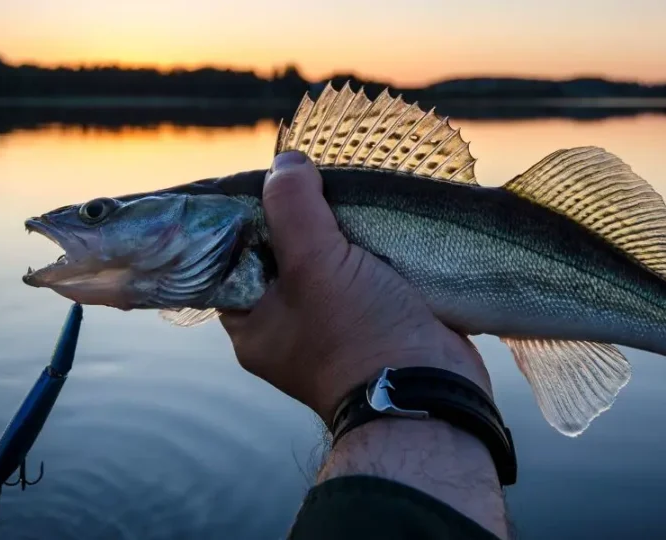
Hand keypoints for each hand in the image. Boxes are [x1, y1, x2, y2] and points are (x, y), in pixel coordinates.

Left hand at [219, 150, 491, 424]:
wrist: (431, 391)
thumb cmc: (358, 332)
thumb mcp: (315, 262)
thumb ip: (293, 208)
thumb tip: (285, 162)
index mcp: (255, 324)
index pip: (234, 259)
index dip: (249, 218)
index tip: (272, 182)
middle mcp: (288, 329)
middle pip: (284, 257)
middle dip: (303, 221)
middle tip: (317, 182)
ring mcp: (334, 329)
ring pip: (329, 265)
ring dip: (343, 235)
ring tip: (351, 195)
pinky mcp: (376, 323)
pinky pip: (366, 277)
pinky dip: (373, 252)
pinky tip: (381, 223)